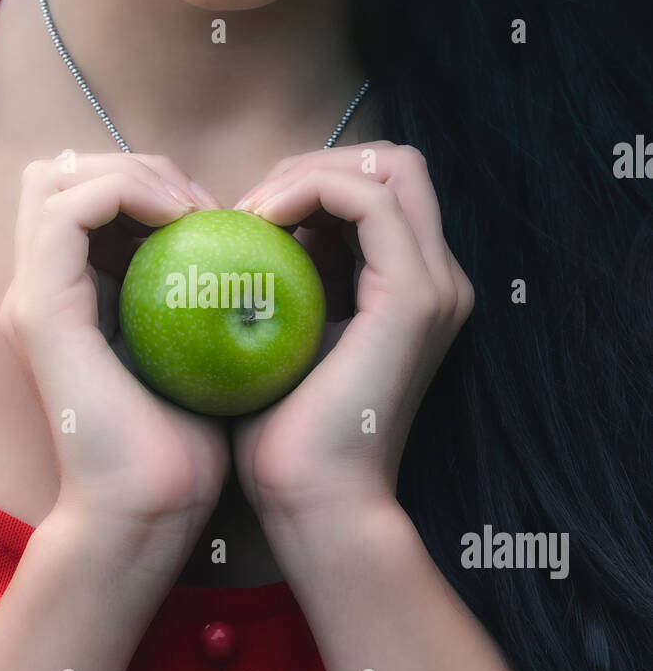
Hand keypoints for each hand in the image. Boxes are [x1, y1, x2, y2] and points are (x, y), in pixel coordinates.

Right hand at [0, 153, 228, 562]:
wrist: (148, 513)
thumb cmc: (184, 449)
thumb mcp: (195, 354)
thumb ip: (195, 300)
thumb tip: (246, 251)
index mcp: (65, 301)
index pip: (86, 199)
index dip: (146, 184)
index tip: (214, 217)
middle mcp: (36, 291)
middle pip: (61, 175)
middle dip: (136, 167)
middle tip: (201, 206)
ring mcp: (30, 297)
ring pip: (59, 177)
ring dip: (134, 173)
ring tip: (196, 210)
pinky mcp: (40, 308)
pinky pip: (72, 209)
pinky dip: (130, 193)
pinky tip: (187, 220)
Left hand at [230, 142, 473, 522]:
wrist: (314, 505)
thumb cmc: (281, 443)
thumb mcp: (278, 344)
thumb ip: (280, 289)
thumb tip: (234, 242)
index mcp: (410, 292)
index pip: (377, 191)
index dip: (312, 182)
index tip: (247, 220)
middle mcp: (436, 281)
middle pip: (394, 164)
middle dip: (315, 165)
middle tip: (251, 207)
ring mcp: (434, 286)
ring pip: (389, 165)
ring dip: (310, 172)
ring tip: (251, 214)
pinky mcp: (414, 297)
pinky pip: (367, 198)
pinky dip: (310, 190)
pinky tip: (256, 222)